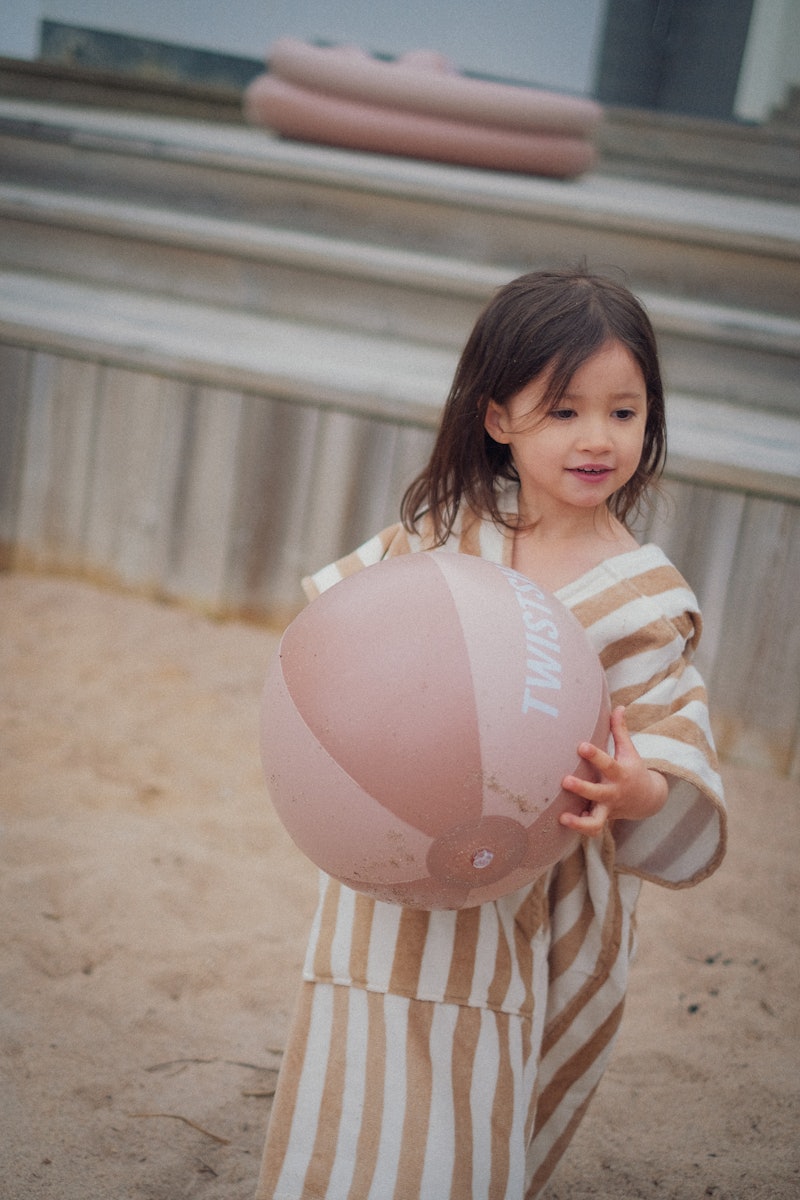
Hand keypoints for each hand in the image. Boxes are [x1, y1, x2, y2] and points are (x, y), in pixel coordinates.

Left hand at [558, 706, 667, 838]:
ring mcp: (608, 808)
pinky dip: (581, 828)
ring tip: (563, 816)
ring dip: (580, 821)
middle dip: (582, 788)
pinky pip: (592, 829)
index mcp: (619, 773)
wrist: (648, 799)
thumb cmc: (632, 769)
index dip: (594, 755)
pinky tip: (566, 821)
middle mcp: (614, 792)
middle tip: (565, 781)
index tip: (581, 746)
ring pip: (596, 821)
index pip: (607, 763)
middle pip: (598, 793)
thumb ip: (620, 730)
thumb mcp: (629, 750)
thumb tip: (618, 706)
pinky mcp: (603, 819)